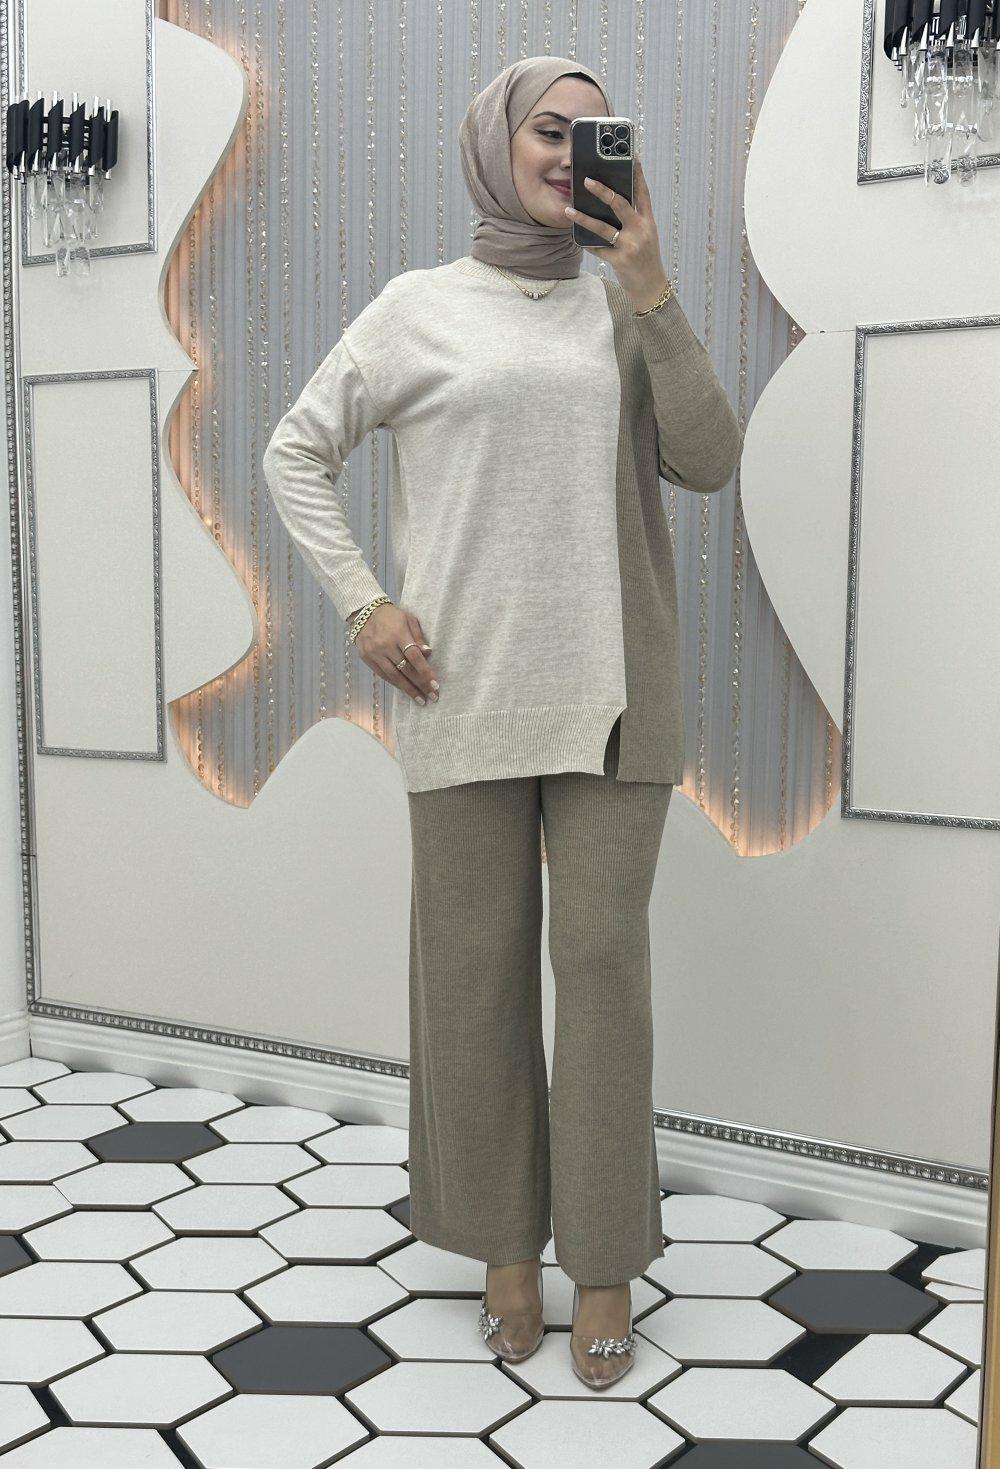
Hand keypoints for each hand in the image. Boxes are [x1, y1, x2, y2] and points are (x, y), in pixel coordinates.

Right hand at [354, 603, 441, 705]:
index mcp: (398, 634)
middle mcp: (385, 646)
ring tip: (420, 700)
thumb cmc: (391, 616)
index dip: (425, 671)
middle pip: (405, 669)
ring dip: (408, 689)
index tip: (435, 685)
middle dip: (420, 685)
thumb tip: (428, 652)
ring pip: (394, 676)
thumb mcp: (408, 619)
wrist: (364, 613)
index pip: (414, 656)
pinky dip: (395, 684)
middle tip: (433, 697)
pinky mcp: (367, 659)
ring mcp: (375, 654)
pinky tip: (405, 690)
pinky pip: (383, 675)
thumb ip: (418, 636)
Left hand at [563, 155, 668, 312]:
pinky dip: (587, 243)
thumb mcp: (646, 237)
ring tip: (569, 211)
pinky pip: (598, 249)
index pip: (643, 192)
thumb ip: (634, 220)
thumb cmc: (646, 260)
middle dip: (603, 190)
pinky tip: (577, 238)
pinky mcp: (620, 260)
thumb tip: (611, 204)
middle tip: (586, 180)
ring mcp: (630, 245)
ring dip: (583, 218)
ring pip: (603, 227)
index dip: (637, 173)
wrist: (651, 289)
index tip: (631, 156)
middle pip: (620, 204)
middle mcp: (641, 230)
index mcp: (648, 221)